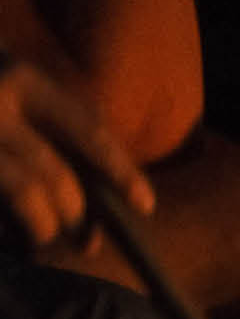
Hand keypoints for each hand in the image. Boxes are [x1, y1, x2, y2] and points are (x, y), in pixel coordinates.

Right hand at [0, 54, 151, 249]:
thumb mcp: (7, 94)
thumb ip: (42, 128)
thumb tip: (92, 196)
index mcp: (20, 77)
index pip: (90, 130)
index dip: (122, 172)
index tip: (147, 206)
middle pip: (59, 174)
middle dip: (77, 215)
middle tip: (84, 241)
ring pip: (28, 198)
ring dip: (41, 227)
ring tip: (38, 241)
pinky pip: (2, 210)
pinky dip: (9, 231)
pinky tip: (12, 240)